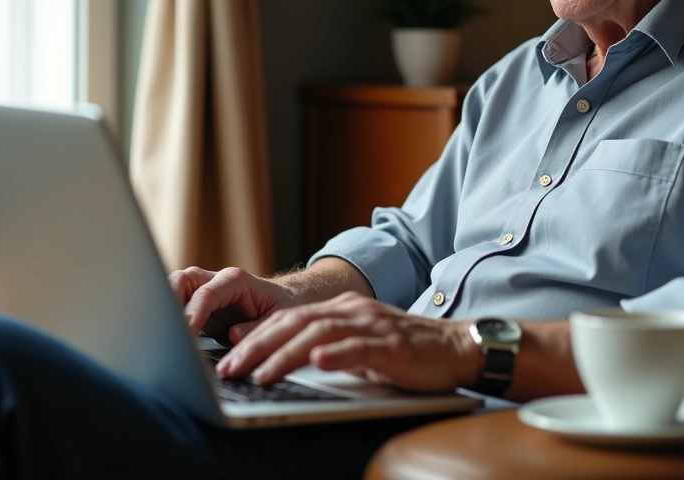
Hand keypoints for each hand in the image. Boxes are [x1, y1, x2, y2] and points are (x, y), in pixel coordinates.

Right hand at [170, 266, 299, 343]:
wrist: (283, 298)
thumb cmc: (281, 305)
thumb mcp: (277, 318)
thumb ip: (255, 327)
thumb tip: (233, 336)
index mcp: (236, 281)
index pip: (208, 293)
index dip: (194, 311)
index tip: (186, 330)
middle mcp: (216, 281)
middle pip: (184, 279)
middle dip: (169, 298)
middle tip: (163, 326)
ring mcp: (204, 290)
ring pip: (175, 287)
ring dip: (164, 304)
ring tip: (159, 329)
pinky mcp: (198, 304)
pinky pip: (176, 302)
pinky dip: (168, 313)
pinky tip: (164, 332)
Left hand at [216, 292, 481, 393]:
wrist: (456, 348)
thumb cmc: (406, 352)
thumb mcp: (359, 347)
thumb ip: (327, 347)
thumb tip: (285, 362)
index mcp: (342, 309)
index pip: (289, 319)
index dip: (255, 336)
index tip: (227, 356)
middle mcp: (353, 311)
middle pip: (295, 323)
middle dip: (258, 346)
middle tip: (230, 369)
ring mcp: (373, 325)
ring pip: (319, 334)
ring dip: (285, 355)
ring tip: (260, 374)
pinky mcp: (392, 344)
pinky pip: (359, 347)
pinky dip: (335, 355)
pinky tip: (316, 363)